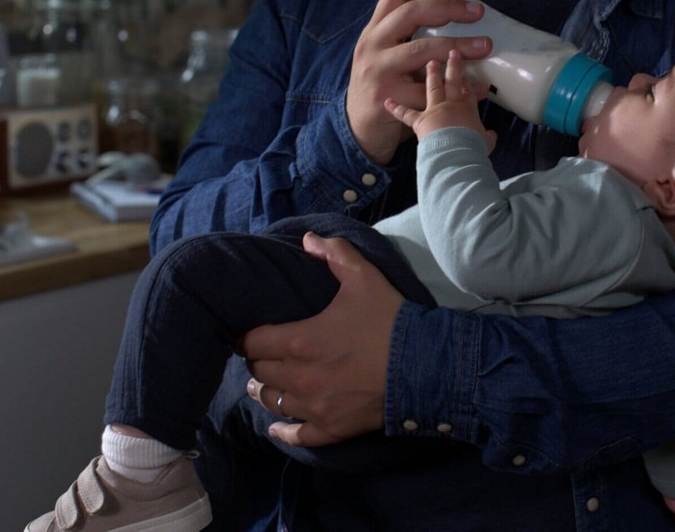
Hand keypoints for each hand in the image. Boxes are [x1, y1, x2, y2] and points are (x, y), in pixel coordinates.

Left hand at [239, 231, 404, 446]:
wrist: (426, 364)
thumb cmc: (390, 319)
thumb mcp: (364, 277)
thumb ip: (335, 254)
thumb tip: (308, 240)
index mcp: (299, 342)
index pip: (252, 343)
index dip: (248, 337)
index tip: (251, 333)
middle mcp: (300, 378)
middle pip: (259, 372)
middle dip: (258, 361)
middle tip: (265, 354)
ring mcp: (315, 407)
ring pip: (271, 401)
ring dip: (267, 390)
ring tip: (268, 383)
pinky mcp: (331, 429)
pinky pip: (296, 435)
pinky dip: (283, 431)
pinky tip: (278, 427)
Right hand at [346, 0, 491, 163]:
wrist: (358, 127)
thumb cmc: (384, 85)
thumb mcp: (386, 53)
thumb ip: (410, 37)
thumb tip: (461, 18)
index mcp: (375, 29)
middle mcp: (372, 44)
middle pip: (411, 13)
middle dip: (449, 8)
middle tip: (477, 12)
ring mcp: (377, 70)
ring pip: (421, 49)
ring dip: (457, 46)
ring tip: (485, 46)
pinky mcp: (386, 97)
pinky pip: (428, 90)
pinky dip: (458, 90)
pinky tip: (478, 89)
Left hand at [385, 49, 495, 152]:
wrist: (455, 154)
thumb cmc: (472, 148)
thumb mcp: (485, 143)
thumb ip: (487, 137)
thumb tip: (491, 136)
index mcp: (468, 108)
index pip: (468, 89)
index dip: (467, 78)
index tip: (466, 69)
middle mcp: (451, 104)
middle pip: (452, 80)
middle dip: (452, 65)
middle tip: (452, 52)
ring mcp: (434, 110)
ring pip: (432, 88)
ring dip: (430, 75)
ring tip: (430, 63)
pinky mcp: (419, 121)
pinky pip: (406, 114)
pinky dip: (396, 109)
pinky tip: (388, 101)